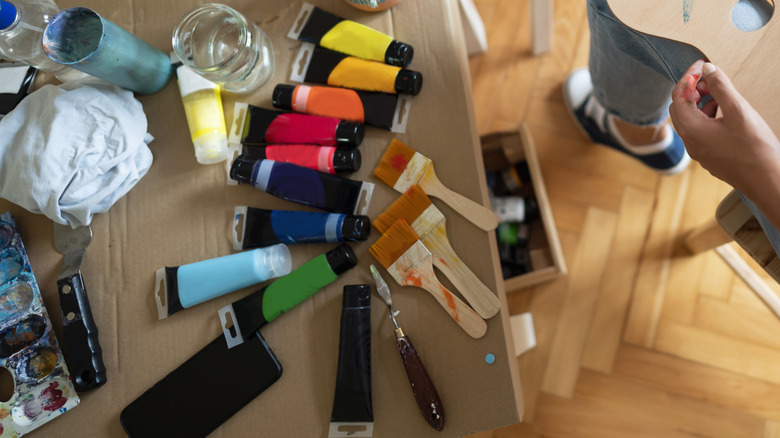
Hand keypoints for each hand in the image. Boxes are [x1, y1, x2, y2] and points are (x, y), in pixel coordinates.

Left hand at [669, 60, 779, 227]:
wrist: (767, 181)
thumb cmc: (755, 148)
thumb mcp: (739, 111)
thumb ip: (721, 87)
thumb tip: (706, 69)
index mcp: (692, 130)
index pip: (678, 96)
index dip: (688, 77)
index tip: (701, 64)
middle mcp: (690, 142)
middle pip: (680, 108)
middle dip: (691, 89)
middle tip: (709, 77)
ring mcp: (698, 151)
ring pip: (689, 121)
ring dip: (699, 103)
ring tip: (717, 92)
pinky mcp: (709, 156)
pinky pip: (699, 132)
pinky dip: (706, 117)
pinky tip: (723, 112)